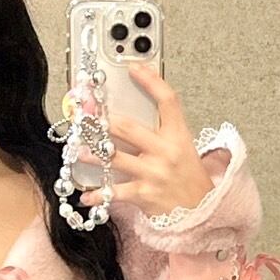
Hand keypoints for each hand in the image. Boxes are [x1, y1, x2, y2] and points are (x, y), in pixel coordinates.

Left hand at [74, 64, 214, 217]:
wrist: (203, 212)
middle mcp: (165, 151)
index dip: (151, 81)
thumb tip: (129, 116)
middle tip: (85, 116)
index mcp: (178, 135)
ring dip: (91, 154)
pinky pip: (114, 192)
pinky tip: (85, 195)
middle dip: (103, 121)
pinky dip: (97, 195)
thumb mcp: (182, 148)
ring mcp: (154, 173)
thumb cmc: (188, 178)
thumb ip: (160, 131)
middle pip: (128, 127)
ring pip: (114, 157)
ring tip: (77, 151)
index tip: (133, 68)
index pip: (167, 100)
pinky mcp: (144, 195)